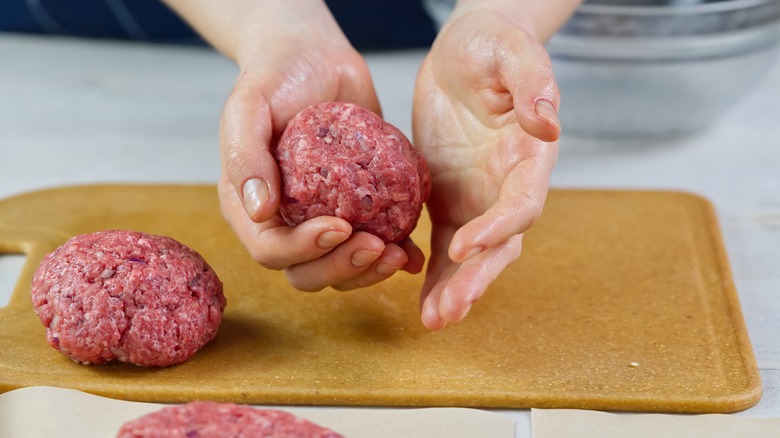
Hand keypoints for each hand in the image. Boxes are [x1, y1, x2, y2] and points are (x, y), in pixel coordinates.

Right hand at [217, 3, 424, 290]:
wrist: (314, 57)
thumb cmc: (274, 77)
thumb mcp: (249, 106)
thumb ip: (246, 154)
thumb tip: (260, 211)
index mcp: (251, 206)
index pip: (271, 249)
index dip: (303, 249)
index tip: (339, 226)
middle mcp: (286, 221)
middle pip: (308, 272)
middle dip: (342, 268)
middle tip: (376, 247)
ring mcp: (324, 218)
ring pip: (342, 269)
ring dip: (369, 271)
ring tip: (399, 253)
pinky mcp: (359, 208)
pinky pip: (374, 245)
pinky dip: (395, 255)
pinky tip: (414, 254)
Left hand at [412, 8, 560, 328]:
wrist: (466, 49)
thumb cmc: (492, 45)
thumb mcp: (511, 51)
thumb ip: (533, 82)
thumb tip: (548, 123)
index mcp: (528, 155)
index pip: (520, 203)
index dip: (498, 227)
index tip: (466, 246)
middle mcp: (507, 185)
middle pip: (501, 245)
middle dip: (476, 279)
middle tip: (448, 311)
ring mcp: (477, 196)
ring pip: (471, 255)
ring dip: (454, 288)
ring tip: (432, 320)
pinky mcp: (448, 198)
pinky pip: (443, 243)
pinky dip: (434, 272)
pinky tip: (419, 298)